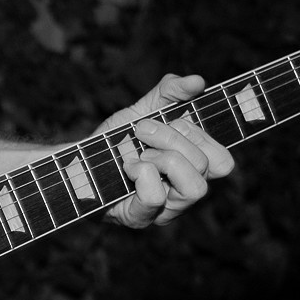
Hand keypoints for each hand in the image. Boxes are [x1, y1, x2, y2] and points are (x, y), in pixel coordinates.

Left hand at [99, 73, 233, 227]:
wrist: (76, 161)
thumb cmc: (114, 141)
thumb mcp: (143, 109)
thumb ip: (170, 92)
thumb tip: (198, 81)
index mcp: (192, 170)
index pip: (224, 162)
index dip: (202, 136)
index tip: (173, 121)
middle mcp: (184, 194)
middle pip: (210, 167)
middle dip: (174, 139)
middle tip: (143, 131)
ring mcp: (165, 211)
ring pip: (194, 188)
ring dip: (164, 159)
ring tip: (138, 153)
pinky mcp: (140, 218)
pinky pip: (156, 197)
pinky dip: (141, 174)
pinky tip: (126, 168)